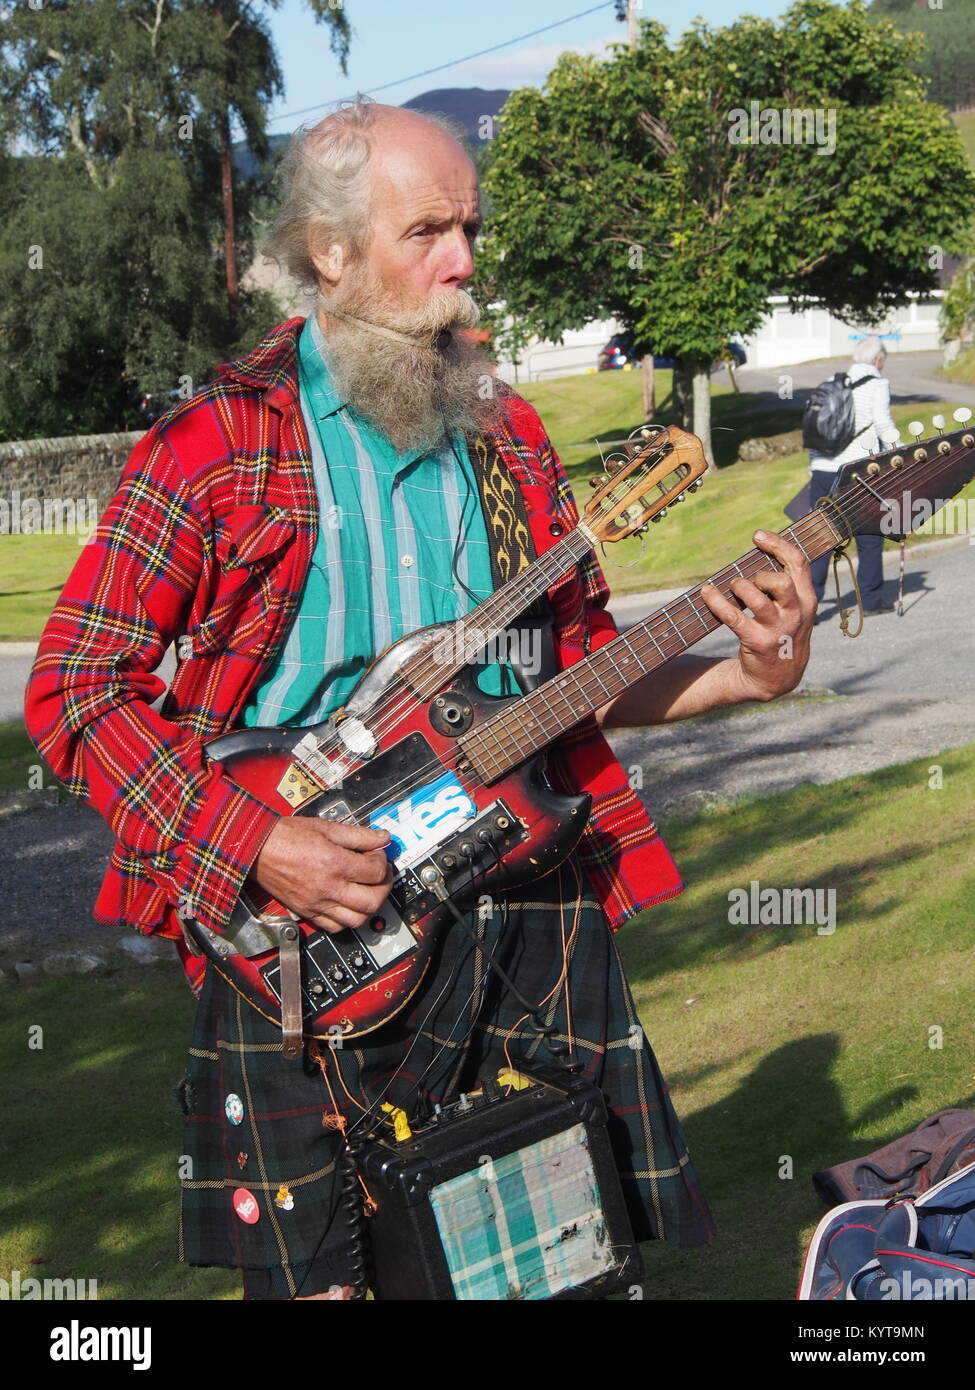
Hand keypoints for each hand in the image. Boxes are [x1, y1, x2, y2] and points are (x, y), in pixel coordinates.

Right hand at [250, 818, 393, 934]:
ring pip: (357, 920)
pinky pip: (335, 927)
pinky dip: (347, 919)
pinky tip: (348, 904)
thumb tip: (382, 838)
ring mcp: (318, 904)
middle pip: (373, 901)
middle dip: (384, 887)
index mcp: (336, 864)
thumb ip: (358, 835)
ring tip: (367, 891)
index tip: (378, 855)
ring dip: (369, 906)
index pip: (376, 872)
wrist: (257, 849)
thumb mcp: (327, 828)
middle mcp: (329, 888)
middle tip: (380, 875)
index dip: (383, 862)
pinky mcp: (308, 912)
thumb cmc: (286, 837)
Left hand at [699, 530, 816, 701]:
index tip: (758, 535)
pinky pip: (733, 616)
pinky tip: (707, 593)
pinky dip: (716, 602)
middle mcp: (796, 613)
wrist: (777, 679)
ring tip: (733, 589)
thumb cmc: (781, 634)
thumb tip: (762, 554)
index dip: (778, 544)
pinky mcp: (757, 641)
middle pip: (780, 581)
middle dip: (759, 575)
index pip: (798, 563)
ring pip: (757, 598)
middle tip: (748, 580)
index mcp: (807, 600)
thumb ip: (785, 585)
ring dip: (739, 588)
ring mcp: (777, 629)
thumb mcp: (794, 610)